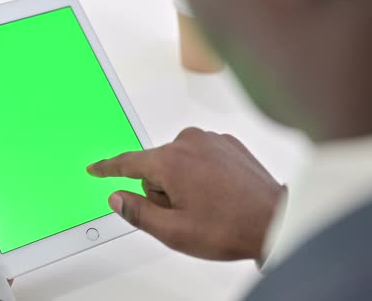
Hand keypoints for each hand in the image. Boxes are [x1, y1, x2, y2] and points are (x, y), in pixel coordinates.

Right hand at [87, 128, 283, 260]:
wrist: (275, 220)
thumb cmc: (230, 226)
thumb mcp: (173, 230)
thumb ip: (138, 212)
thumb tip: (117, 198)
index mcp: (170, 161)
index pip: (127, 162)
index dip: (108, 168)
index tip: (96, 168)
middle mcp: (189, 142)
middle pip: (155, 165)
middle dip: (161, 189)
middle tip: (186, 212)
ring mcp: (211, 140)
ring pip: (177, 161)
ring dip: (182, 181)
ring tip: (207, 203)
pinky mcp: (227, 143)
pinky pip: (200, 156)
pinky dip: (202, 173)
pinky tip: (219, 193)